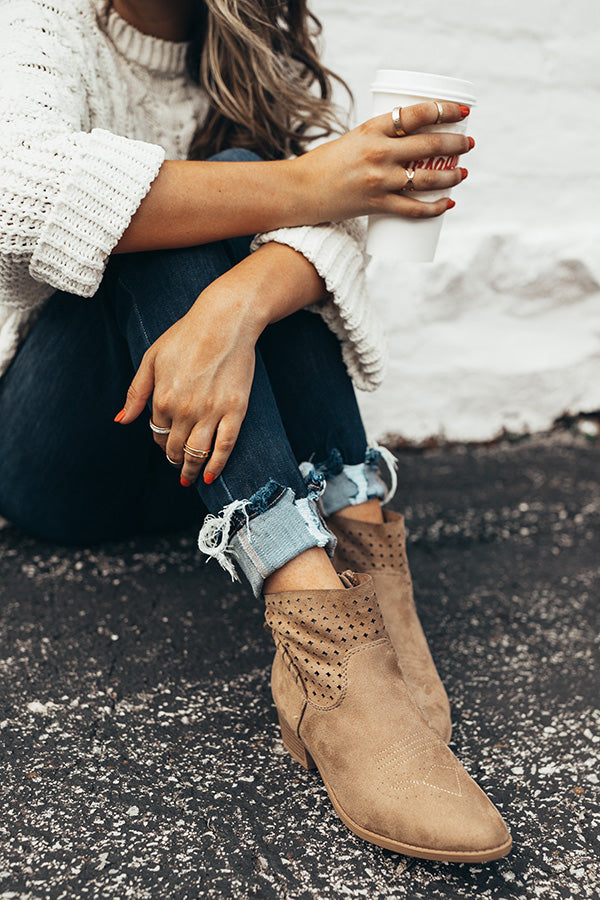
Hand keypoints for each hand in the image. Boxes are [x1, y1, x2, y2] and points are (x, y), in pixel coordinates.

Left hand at [115, 267, 260, 485]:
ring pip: (196, 453)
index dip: (159, 438)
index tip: (165, 438)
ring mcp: (211, 412)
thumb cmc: (186, 335)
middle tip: (174, 461)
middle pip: (174, 448)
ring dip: (189, 470)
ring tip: (187, 476)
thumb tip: (121, 420)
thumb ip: (136, 393)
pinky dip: (216, 465)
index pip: (156, 431)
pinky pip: (224, 447)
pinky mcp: (235, 411)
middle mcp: (185, 410)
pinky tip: (210, 475)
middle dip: (171, 458)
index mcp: (162, 398)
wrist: (225, 321)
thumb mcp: (151, 358)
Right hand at [295, 100, 472, 221]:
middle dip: (456, 144)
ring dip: (452, 175)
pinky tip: (448, 203)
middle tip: (468, 144)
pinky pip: (414, 209)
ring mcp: (378, 181)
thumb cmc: (326, 163)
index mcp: (372, 129)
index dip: (445, 110)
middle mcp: (378, 153)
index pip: (417, 113)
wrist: (299, 191)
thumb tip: (415, 140)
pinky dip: (435, 208)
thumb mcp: (355, 139)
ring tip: (463, 173)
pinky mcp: (376, 205)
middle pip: (429, 145)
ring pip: (427, 178)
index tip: (462, 111)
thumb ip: (382, 138)